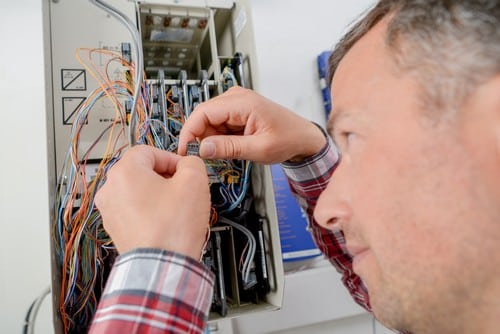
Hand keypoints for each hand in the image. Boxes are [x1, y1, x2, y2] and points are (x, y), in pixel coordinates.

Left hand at [95, 145, 209, 259]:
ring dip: (158, 195)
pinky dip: (150, 212)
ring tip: (176, 208)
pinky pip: (134, 211)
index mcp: (124, 172)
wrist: (162, 265)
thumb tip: (188, 164)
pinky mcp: (116, 229)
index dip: (171, 158)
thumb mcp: (194, 181)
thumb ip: (191, 162)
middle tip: (183, 188)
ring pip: (138, 192)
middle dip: (165, 177)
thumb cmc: (172, 228)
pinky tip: (167, 222)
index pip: (148, 151)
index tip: (184, 169)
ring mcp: (110, 211)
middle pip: (141, 171)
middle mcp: (110, 190)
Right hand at [178, 87, 325, 162]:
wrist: (303, 137)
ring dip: (210, 139)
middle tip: (203, 158)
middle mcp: (236, 97)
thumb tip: (202, 149)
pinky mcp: (236, 111)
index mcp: (243, 102)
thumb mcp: (259, 149)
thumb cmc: (288, 139)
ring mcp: (235, 103)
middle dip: (199, 137)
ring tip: (225, 153)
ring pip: (208, 121)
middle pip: (203, 116)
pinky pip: (217, 124)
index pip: (203, 112)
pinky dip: (218, 138)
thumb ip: (229, 148)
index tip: (184, 150)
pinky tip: (229, 147)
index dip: (189, 131)